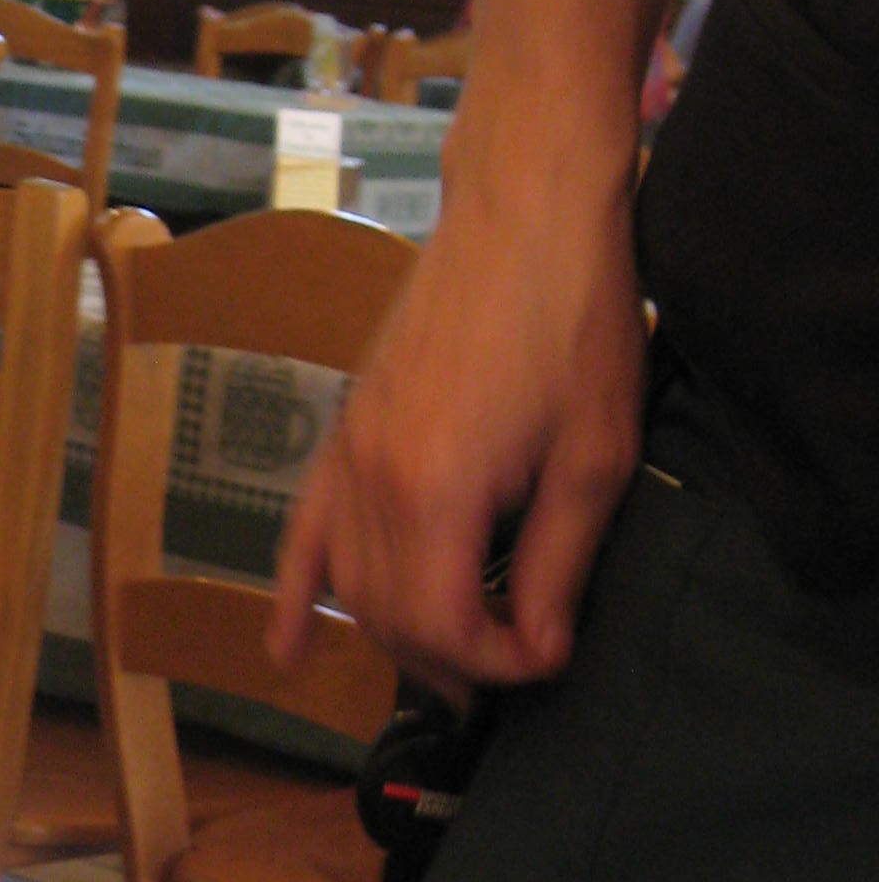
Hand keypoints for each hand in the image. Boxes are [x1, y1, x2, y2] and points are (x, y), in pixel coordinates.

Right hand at [270, 89, 647, 707]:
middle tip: (507, 669)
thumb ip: (561, 562)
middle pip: (389, 618)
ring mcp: (346, 454)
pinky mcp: (343, 431)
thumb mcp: (594, 453)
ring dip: (395, 637)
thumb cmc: (572, 320)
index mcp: (435, 491)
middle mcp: (372, 481)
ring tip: (448, 664)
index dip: (497, 662)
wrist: (523, 212)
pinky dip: (291, 596)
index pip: (445, 626)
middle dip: (450, 661)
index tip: (546, 656)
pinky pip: (301, 533)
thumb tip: (540, 644)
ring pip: (350, 585)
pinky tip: (286, 650)